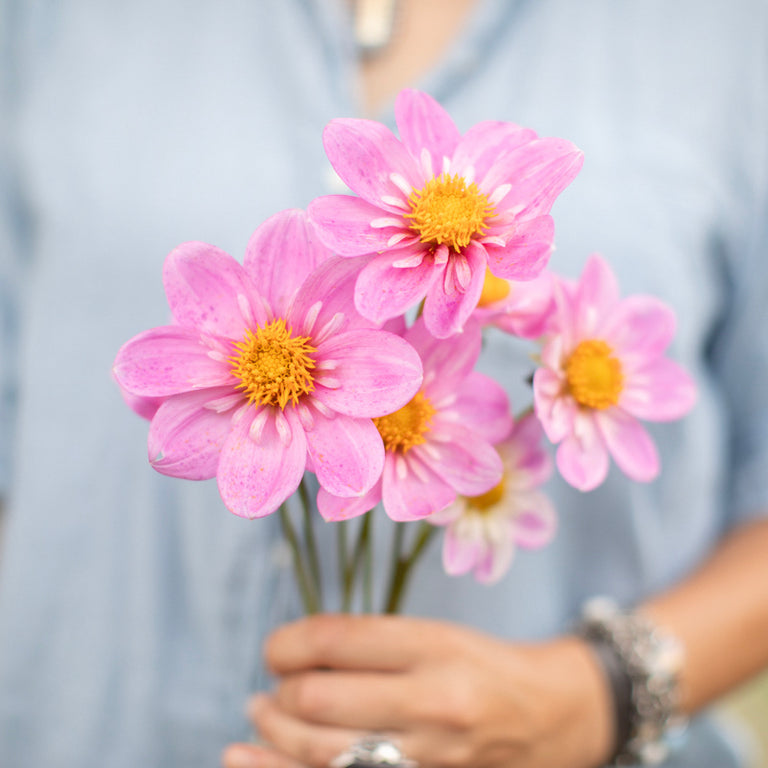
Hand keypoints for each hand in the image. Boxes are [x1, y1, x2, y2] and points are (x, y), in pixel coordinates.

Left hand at [222, 614, 612, 767]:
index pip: (336, 639)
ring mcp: (428, 757)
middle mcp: (431, 702)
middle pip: (317, 698)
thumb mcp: (433, 633)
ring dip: (273, 730)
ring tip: (262, 714)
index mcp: (433, 645)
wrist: (547, 717)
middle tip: (275, 685)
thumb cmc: (480, 665)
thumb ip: (367, 644)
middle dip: (279, 691)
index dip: (287, 643)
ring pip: (318, 751)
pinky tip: (247, 755)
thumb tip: (291, 656)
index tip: (276, 648)